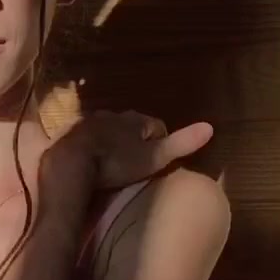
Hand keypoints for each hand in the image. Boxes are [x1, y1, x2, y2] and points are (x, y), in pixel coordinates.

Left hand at [45, 109, 212, 192]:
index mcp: (135, 120)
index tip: (158, 159)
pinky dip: (91, 148)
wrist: (71, 163)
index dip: (159, 141)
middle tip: (135, 163)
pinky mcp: (69, 135)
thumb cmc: (116, 162)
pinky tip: (90, 162)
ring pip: (107, 131)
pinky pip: (85, 139)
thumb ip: (180, 143)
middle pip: (130, 126)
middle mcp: (112, 115)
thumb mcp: (153, 157)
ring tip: (113, 164)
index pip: (156, 126)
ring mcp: (88, 123)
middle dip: (134, 140)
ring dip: (112, 142)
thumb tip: (210, 127)